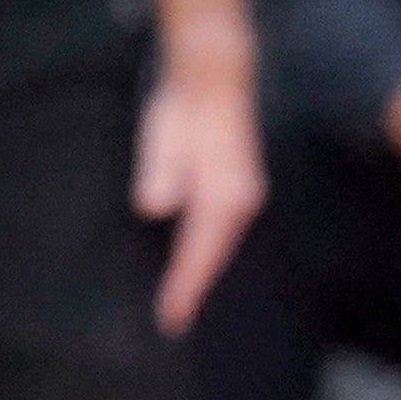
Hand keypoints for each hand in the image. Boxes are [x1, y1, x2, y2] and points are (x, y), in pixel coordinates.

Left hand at [136, 30, 264, 334]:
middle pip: (214, 255)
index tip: (170, 318)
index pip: (199, 253)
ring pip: (221, 244)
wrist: (214, 79)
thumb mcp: (163, 138)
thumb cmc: (183, 111)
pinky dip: (209, 249)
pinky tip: (195, 257)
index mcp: (222, 195)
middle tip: (171, 320)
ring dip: (202, 270)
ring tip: (182, 297)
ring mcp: (245, 193)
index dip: (183, 288)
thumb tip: (155, 206)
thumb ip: (160, 174)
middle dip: (193, 287)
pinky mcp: (241, 186)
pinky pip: (224, 230)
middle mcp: (241, 200)